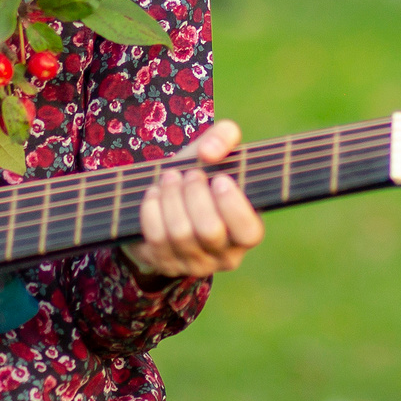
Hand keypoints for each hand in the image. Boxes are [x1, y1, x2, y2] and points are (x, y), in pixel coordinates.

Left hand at [125, 119, 264, 278]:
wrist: (166, 199)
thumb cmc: (200, 175)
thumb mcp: (215, 152)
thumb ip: (224, 136)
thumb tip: (210, 153)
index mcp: (248, 231)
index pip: (248, 231)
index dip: (232, 205)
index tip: (219, 179)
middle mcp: (226, 255)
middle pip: (209, 230)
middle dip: (194, 195)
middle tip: (190, 174)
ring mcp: (195, 263)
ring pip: (180, 233)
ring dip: (171, 197)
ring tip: (170, 178)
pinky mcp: (166, 264)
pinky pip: (156, 237)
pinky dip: (152, 208)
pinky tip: (154, 193)